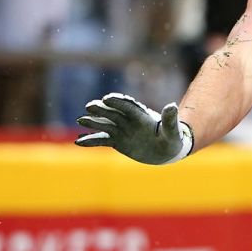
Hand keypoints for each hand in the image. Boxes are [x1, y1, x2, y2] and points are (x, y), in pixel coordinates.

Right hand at [75, 93, 192, 164]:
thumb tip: (172, 105)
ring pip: (105, 125)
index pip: (128, 106)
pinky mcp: (117, 141)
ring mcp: (122, 130)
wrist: (166, 151)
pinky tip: (79, 141)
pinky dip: (91, 141)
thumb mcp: (172, 132)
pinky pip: (102, 140)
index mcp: (142, 116)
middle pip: (113, 113)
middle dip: (102, 110)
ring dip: (93, 123)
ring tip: (81, 120)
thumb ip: (170, 120)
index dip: (118, 102)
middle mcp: (129, 121)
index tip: (106, 98)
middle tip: (89, 106)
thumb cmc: (172, 140)